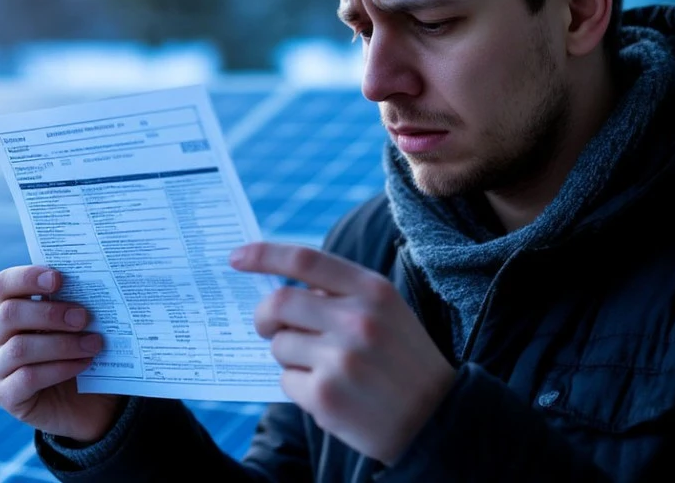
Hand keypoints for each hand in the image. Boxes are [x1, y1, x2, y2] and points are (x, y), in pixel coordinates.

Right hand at [0, 265, 122, 443]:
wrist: (90, 400)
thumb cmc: (84, 350)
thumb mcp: (82, 324)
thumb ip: (78, 303)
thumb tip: (95, 283)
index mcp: (11, 307)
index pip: (4, 284)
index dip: (27, 277)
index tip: (58, 278)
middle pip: (9, 314)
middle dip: (50, 313)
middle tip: (84, 317)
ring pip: (19, 348)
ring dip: (62, 344)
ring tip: (94, 344)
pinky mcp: (6, 395)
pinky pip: (27, 378)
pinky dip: (59, 369)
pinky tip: (83, 364)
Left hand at [230, 242, 454, 464]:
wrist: (437, 420)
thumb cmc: (403, 361)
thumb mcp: (386, 312)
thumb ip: (340, 294)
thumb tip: (280, 289)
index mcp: (372, 291)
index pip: (305, 260)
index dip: (263, 255)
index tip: (236, 257)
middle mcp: (356, 320)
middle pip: (278, 303)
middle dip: (264, 316)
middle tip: (268, 327)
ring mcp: (340, 359)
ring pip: (279, 345)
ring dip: (288, 357)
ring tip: (324, 369)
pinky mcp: (326, 396)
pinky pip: (285, 381)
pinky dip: (298, 386)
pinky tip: (330, 394)